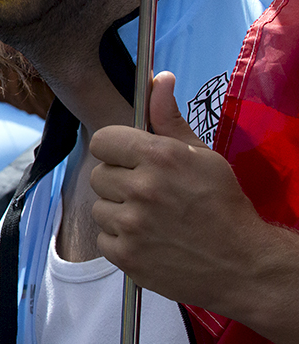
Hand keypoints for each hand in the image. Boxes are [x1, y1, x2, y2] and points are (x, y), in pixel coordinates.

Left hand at [91, 72, 298, 332]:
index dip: (115, 150)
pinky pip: (103, 237)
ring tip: (151, 218)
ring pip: (99, 207)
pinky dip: (120, 240)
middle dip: (119, 182)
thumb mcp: (202, 156)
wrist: (244, 264)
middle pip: (99, 174)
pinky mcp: (126, 256)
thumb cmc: (223, 205)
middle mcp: (142, 188)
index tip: (130, 160)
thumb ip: (169, 119)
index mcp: (159, 157)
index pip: (102, 141)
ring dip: (119, 212)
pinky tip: (148, 239)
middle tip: (149, 193)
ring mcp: (132, 224)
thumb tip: (159, 79)